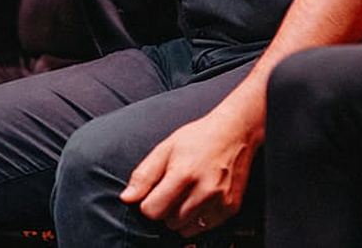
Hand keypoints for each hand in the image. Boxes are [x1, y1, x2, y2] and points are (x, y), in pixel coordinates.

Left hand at [118, 102, 258, 237]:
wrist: (235, 132)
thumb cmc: (198, 138)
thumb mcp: (165, 148)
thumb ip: (144, 175)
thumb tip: (127, 198)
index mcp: (183, 174)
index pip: (152, 210)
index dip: (147, 203)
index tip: (153, 193)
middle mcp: (204, 190)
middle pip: (168, 221)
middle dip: (165, 209)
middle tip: (173, 189)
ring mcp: (219, 201)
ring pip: (185, 228)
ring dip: (180, 216)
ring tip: (186, 194)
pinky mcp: (230, 208)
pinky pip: (204, 227)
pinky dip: (197, 218)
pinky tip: (200, 199)